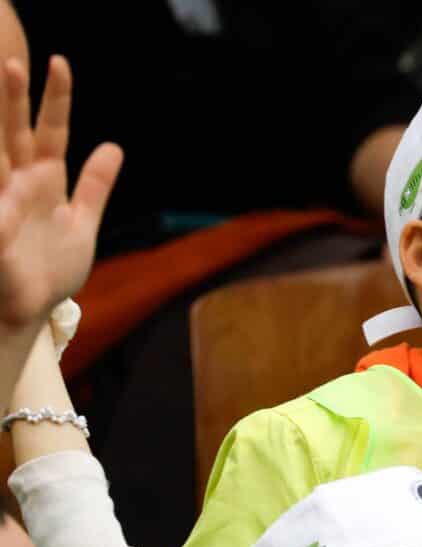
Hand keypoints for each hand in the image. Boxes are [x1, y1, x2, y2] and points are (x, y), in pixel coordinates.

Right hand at [0, 57, 121, 330]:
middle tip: (14, 61)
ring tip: (2, 85)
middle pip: (15, 133)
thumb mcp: (81, 224)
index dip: (56, 100)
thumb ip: (94, 186)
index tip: (60, 64)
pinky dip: (3, 195)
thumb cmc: (50, 270)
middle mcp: (17, 185)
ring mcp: (2, 205)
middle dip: (14, 100)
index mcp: (42, 181)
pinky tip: (7, 178)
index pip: (50, 132)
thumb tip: (113, 147)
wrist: (29, 312)